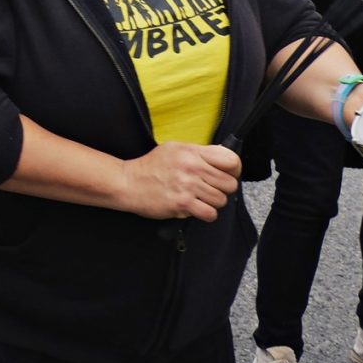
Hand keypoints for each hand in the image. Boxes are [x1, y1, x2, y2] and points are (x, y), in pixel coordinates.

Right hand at [116, 141, 241, 221]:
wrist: (128, 182)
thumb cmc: (151, 167)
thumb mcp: (174, 149)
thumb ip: (199, 152)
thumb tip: (223, 158)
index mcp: (192, 152)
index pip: (231, 161)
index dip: (233, 171)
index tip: (226, 175)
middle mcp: (192, 167)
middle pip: (230, 184)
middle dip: (221, 189)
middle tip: (208, 188)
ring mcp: (188, 186)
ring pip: (221, 200)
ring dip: (211, 202)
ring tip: (197, 198)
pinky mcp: (183, 203)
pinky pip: (211, 214)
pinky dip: (205, 214)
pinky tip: (194, 207)